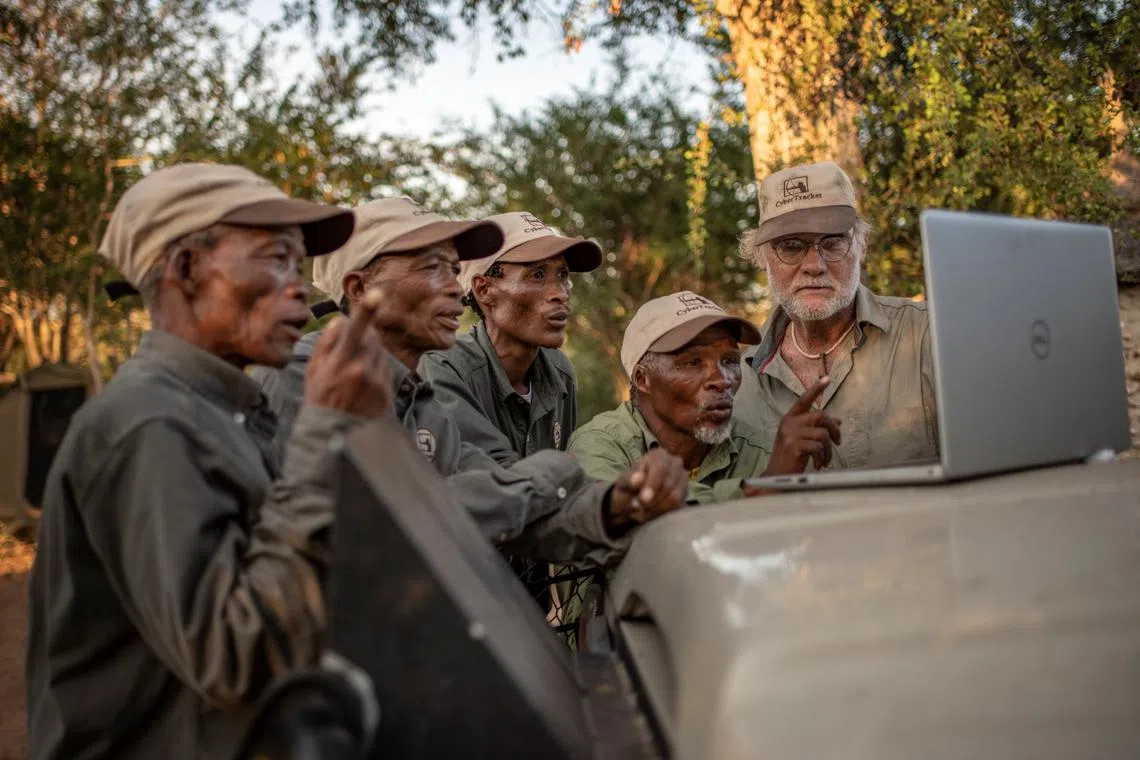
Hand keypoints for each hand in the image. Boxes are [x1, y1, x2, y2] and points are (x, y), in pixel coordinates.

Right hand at [304, 290, 391, 418]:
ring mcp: (377, 381)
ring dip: (369, 352)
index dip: (366, 311)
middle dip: (363, 335)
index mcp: (341, 362)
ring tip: (353, 371)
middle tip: (348, 349)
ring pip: (379, 351)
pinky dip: (375, 368)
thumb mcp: (313, 369)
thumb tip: (340, 321)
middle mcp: (362, 370)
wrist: (334, 432)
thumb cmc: (319, 396)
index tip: (376, 294)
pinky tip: (362, 383)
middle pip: (371, 336)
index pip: (355, 330)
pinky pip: (384, 368)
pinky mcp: (387, 390)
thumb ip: (326, 343)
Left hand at [604, 448, 687, 534]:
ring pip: (675, 498)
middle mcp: (675, 464)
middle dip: (651, 501)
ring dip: (655, 509)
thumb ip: (629, 480)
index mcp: (659, 455)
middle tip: (635, 507)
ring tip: (640, 513)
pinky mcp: (686, 495)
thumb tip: (637, 480)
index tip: (643, 500)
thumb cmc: (629, 486)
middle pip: (668, 485)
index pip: (660, 469)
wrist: (635, 498)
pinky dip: (662, 514)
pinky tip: (650, 515)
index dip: (652, 485)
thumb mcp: (623, 482)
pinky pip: (678, 508)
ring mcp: (683, 479)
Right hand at [763, 375, 841, 474]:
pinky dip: (823, 457)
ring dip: (828, 449)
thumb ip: (816, 428)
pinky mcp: (794, 445)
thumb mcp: (803, 439)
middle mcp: (789, 422)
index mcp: (790, 418)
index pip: (804, 400)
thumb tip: (837, 421)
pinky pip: (819, 446)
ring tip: (825, 460)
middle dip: (834, 430)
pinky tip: (818, 465)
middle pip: (820, 416)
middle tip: (838, 442)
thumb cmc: (791, 458)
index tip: (827, 379)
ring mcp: (790, 433)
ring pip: (822, 433)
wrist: (776, 477)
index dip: (816, 389)